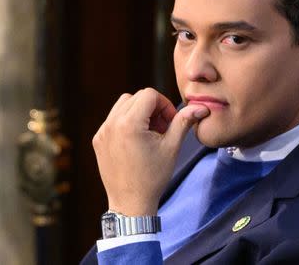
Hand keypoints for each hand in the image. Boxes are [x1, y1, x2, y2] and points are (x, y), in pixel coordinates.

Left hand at [92, 88, 209, 215]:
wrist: (130, 204)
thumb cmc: (153, 177)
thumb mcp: (171, 147)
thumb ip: (183, 122)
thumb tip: (200, 108)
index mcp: (129, 123)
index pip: (149, 95)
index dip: (164, 105)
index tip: (170, 122)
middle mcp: (111, 124)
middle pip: (136, 97)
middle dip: (152, 108)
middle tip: (162, 128)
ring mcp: (102, 132)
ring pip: (122, 104)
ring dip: (139, 112)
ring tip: (149, 133)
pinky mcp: (98, 140)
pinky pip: (113, 118)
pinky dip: (126, 122)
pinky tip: (137, 141)